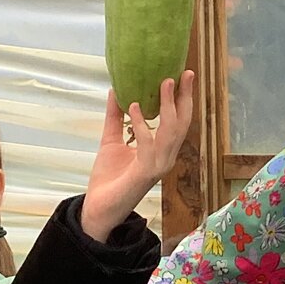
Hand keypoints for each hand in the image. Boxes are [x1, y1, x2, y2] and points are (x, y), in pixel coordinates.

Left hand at [80, 71, 196, 241]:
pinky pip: (148, 144)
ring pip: (171, 131)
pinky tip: (135, 107)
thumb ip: (116, 118)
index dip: (184, 99)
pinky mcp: (145, 172)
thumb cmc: (108, 179)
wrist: (98, 209)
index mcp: (162, 150)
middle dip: (186, 98)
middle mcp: (166, 157)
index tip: (185, 75)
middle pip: (183, 124)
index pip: (179, 121)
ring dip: (169, 106)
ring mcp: (158, 166)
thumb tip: (116, 90)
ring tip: (165, 82)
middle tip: (186, 74)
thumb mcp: (112, 140)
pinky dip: (142, 124)